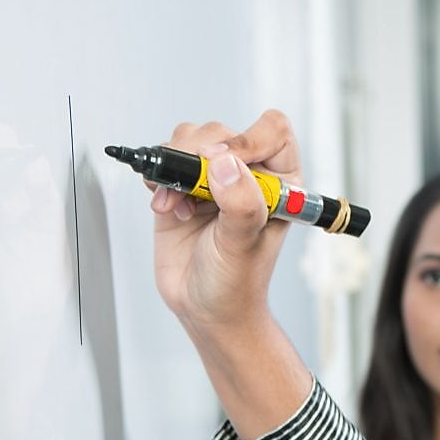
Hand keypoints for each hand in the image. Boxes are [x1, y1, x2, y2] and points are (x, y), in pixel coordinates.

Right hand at [150, 110, 302, 339]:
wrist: (205, 308)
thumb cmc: (237, 282)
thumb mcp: (244, 243)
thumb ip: (241, 203)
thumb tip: (225, 162)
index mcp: (280, 182)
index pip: (273, 132)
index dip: (247, 139)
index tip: (223, 162)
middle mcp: (249, 175)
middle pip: (223, 131)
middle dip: (200, 154)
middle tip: (194, 188)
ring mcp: (213, 180)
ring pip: (190, 139)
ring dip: (177, 166)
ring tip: (180, 203)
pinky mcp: (182, 188)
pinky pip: (165, 160)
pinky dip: (158, 177)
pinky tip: (166, 206)